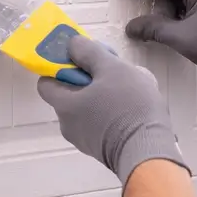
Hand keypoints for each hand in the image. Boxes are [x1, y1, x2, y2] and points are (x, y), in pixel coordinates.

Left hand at [38, 37, 186, 188]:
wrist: (150, 152)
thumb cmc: (129, 107)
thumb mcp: (112, 68)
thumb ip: (89, 53)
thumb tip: (71, 44)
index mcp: (64, 106)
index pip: (46, 83)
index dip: (61, 68)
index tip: (81, 60)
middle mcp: (68, 126)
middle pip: (71, 95)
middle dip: (90, 79)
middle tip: (113, 71)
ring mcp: (85, 141)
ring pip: (89, 109)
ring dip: (104, 96)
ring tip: (131, 89)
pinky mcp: (102, 151)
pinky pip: (101, 124)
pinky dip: (112, 114)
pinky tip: (135, 109)